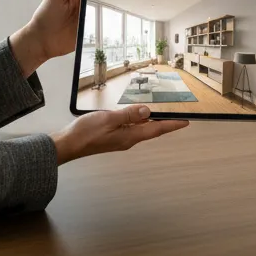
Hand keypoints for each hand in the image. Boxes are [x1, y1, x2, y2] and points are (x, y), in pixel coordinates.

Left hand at [8, 0, 130, 77]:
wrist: (40, 40)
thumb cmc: (44, 16)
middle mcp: (85, 6)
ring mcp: (88, 19)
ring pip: (107, 12)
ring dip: (118, 9)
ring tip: (131, 6)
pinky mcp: (89, 33)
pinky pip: (103, 29)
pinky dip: (112, 26)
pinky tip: (121, 24)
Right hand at [51, 105, 188, 163]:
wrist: (69, 144)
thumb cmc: (86, 132)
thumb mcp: (109, 119)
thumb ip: (129, 115)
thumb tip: (148, 112)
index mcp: (130, 136)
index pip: (156, 130)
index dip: (172, 125)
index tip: (186, 122)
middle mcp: (128, 139)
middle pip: (151, 130)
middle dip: (165, 122)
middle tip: (178, 115)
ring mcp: (121, 139)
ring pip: (141, 128)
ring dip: (152, 121)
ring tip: (162, 112)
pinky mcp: (114, 136)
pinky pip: (131, 127)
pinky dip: (139, 120)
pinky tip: (138, 114)